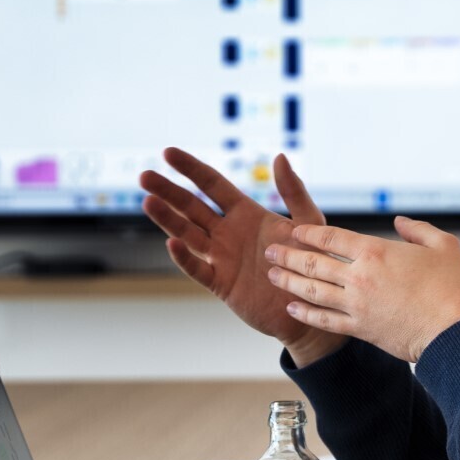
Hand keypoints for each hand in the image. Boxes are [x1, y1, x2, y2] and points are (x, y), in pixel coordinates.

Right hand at [140, 149, 344, 366]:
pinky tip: (172, 242)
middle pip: (191, 207)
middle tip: (145, 176)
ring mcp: (222, 257)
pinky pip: (198, 268)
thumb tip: (280, 156)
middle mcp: (229, 232)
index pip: (212, 185)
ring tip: (147, 201)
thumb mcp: (308, 223)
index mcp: (247, 214)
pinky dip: (184, 257)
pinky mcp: (221, 283)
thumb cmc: (314, 263)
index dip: (191, 169)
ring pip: (188, 234)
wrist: (314, 307)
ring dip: (168, 219)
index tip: (168, 152)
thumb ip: (294, 192)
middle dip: (168, 191)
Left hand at [264, 216, 459, 363]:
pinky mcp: (360, 329)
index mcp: (376, 252)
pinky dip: (306, 313)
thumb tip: (400, 222)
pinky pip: (325, 320)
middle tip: (270, 251)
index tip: (295, 231)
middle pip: (313, 263)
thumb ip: (418, 229)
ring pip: (312, 291)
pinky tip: (292, 308)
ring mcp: (357, 305)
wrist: (454, 332)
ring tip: (271, 276)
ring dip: (288, 282)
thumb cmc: (453, 288)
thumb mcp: (444, 246)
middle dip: (287, 256)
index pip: (331, 237)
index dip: (309, 233)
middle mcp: (359, 277)